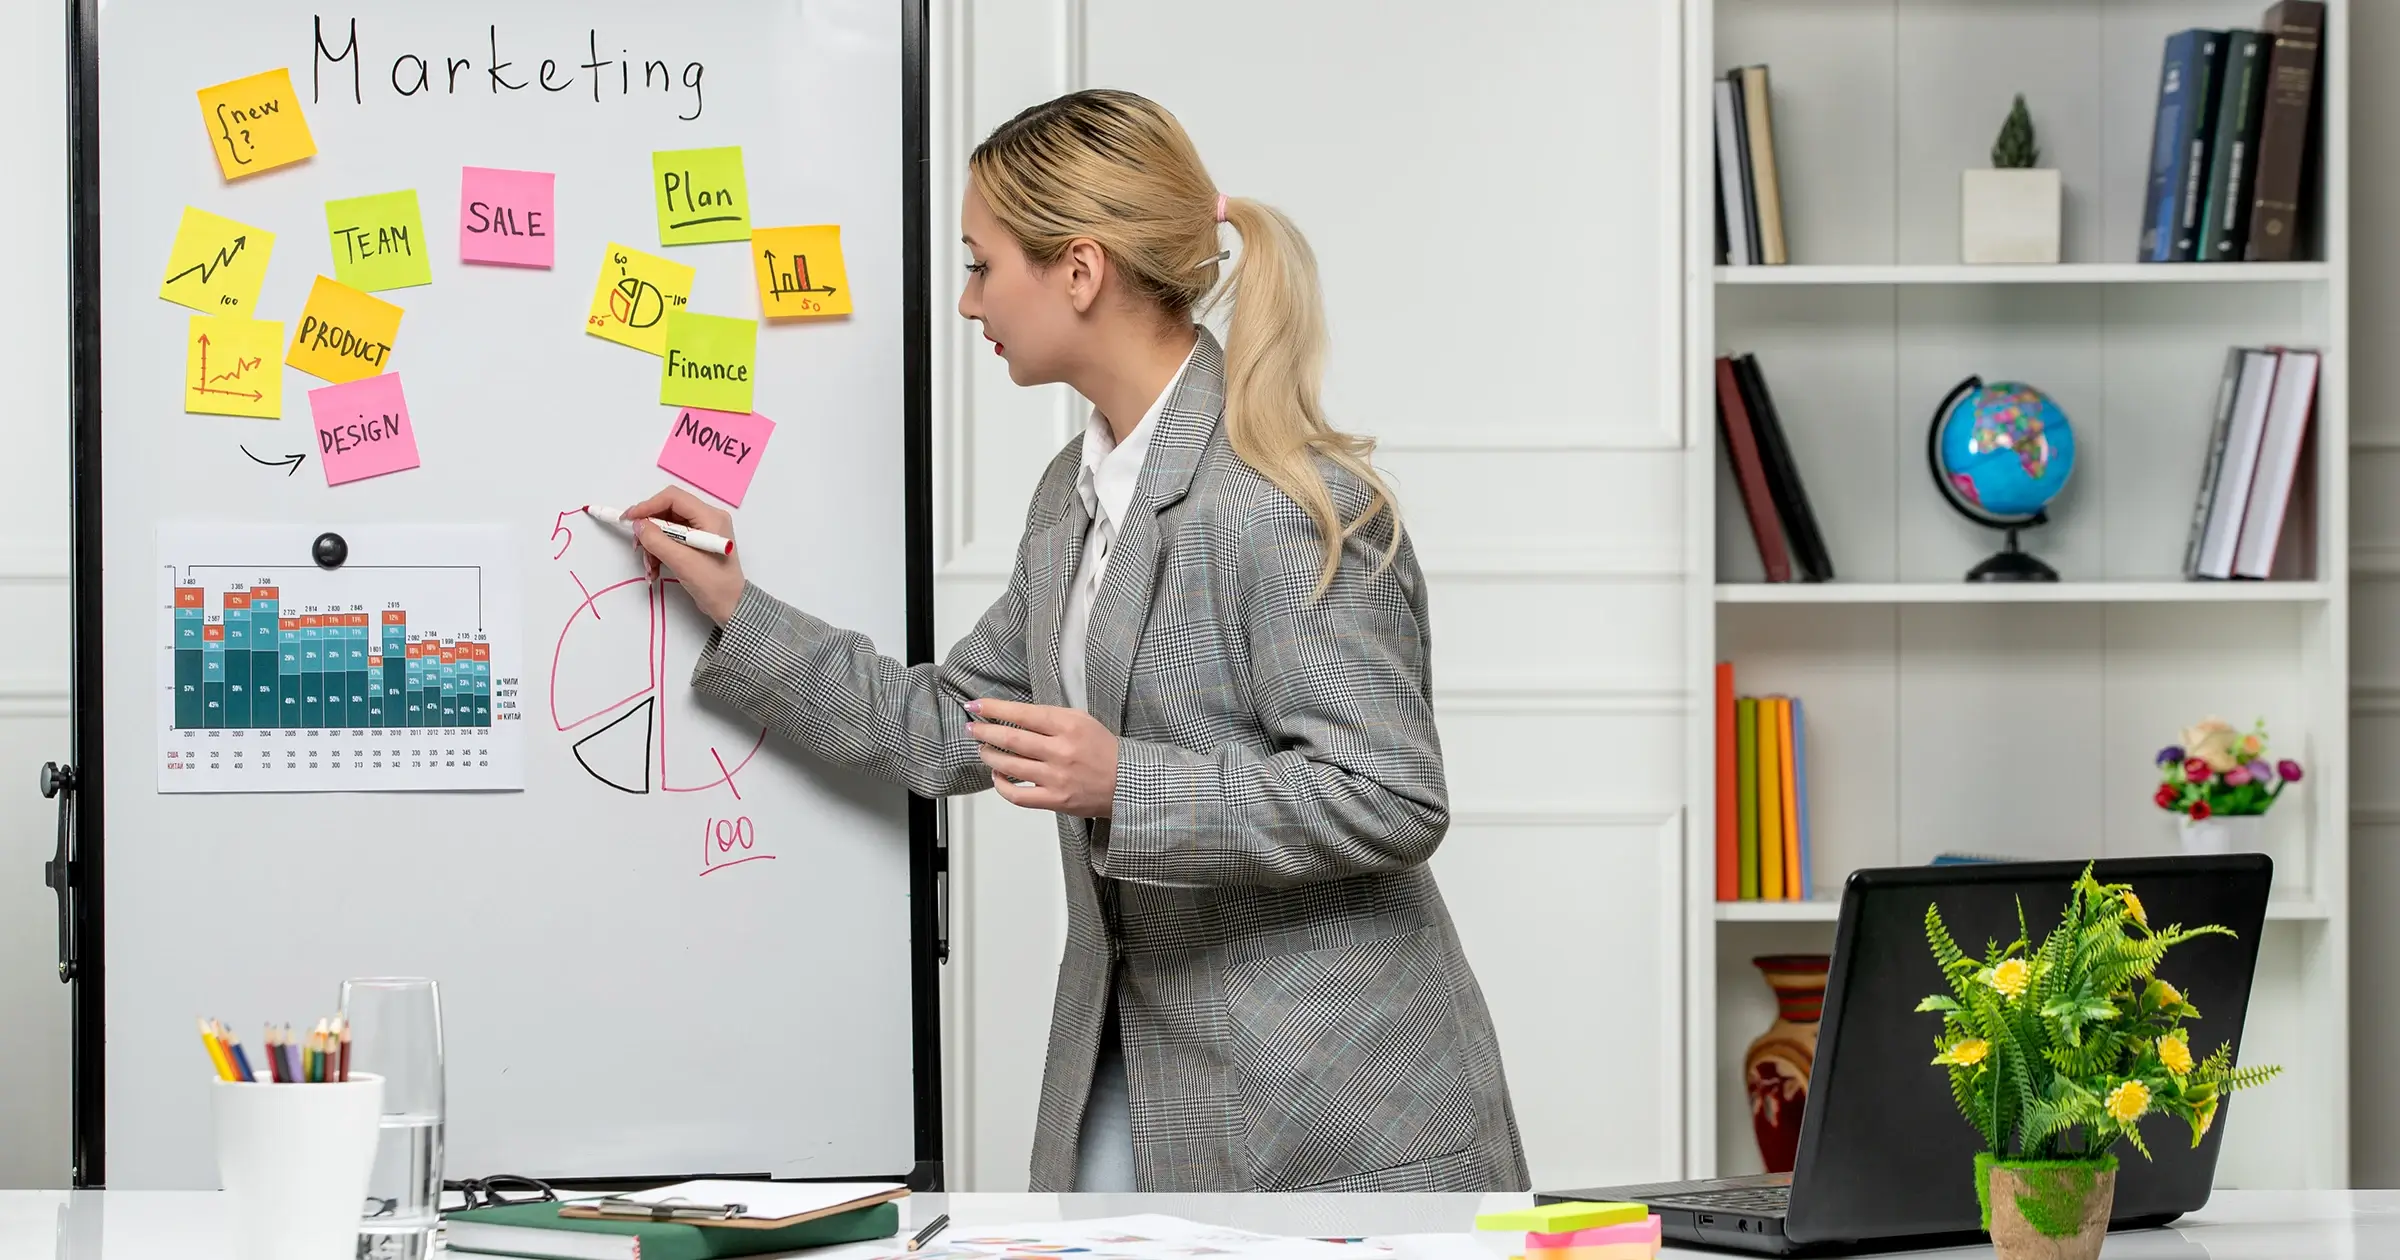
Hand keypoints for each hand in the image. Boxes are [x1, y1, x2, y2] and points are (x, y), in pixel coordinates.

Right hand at [623, 485, 745, 623]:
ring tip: (650, 567)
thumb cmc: (714, 584)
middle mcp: (707, 519)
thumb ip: (657, 540)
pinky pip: (671, 540)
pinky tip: (655, 571)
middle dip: (650, 531)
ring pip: (666, 528)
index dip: (648, 506)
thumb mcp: (682, 561)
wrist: (730, 606)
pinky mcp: (696, 544)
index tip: (629, 519)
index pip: (673, 498)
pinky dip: (659, 553)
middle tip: (638, 547)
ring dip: (653, 546)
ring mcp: (702, 531)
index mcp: (710, 517)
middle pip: (667, 512)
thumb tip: (638, 525)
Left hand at [966, 697, 1118, 817]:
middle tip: (972, 728)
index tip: (977, 705)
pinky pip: (1017, 795)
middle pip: (1011, 738)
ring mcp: (1056, 777)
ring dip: (990, 755)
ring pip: (1009, 765)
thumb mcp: (1083, 720)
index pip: (1023, 714)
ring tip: (983, 749)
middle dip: (985, 731)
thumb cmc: (1104, 750)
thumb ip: (1051, 718)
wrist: (1127, 782)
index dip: (994, 709)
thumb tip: (1016, 716)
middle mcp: (1061, 750)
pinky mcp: (1055, 800)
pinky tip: (997, 776)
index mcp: (1069, 725)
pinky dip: (1001, 785)